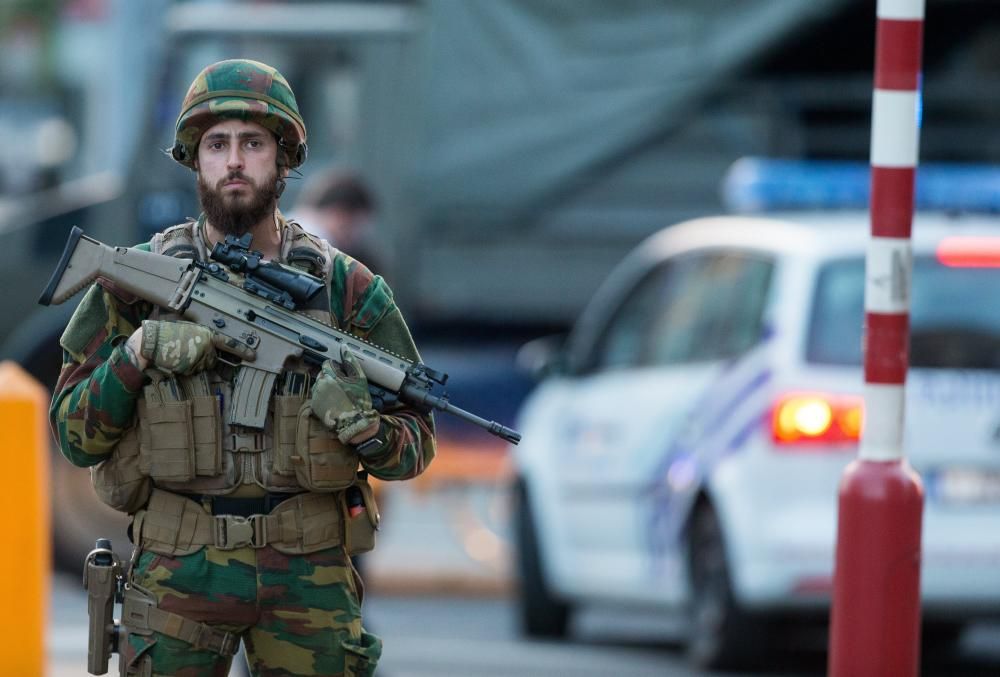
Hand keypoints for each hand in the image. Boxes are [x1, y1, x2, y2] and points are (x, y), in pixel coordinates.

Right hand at [135, 320, 255, 374]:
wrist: (149, 341)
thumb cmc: (166, 333)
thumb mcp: (187, 328)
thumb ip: (201, 335)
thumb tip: (211, 343)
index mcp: (205, 333)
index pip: (228, 342)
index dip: (241, 350)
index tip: (252, 356)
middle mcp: (205, 345)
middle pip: (212, 359)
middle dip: (202, 358)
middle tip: (186, 351)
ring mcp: (198, 356)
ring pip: (202, 366)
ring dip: (193, 364)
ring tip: (179, 354)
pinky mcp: (190, 366)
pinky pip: (192, 372)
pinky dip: (185, 369)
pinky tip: (175, 360)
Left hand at [310, 348, 379, 444]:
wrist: (354, 423)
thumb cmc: (358, 400)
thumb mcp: (359, 378)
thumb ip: (350, 361)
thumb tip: (344, 348)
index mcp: (330, 375)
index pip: (327, 364)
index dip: (337, 368)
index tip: (344, 375)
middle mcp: (319, 384)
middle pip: (323, 374)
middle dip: (331, 377)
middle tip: (343, 386)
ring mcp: (316, 396)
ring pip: (320, 385)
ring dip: (327, 387)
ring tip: (339, 395)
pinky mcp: (315, 407)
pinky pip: (318, 397)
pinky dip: (324, 398)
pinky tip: (334, 403)